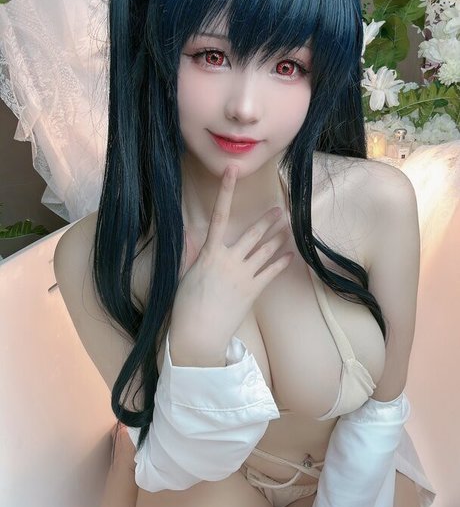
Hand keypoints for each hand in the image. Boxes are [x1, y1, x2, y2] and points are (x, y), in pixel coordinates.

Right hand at [169, 165, 292, 365]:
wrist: (198, 334)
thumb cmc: (185, 305)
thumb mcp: (183, 275)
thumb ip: (189, 252)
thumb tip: (189, 232)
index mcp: (209, 253)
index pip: (219, 214)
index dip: (226, 191)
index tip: (232, 172)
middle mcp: (229, 260)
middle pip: (253, 234)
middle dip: (268, 221)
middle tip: (280, 210)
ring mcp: (243, 275)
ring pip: (266, 250)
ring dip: (278, 238)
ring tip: (288, 227)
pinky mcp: (253, 291)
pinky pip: (271, 271)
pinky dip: (281, 262)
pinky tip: (290, 255)